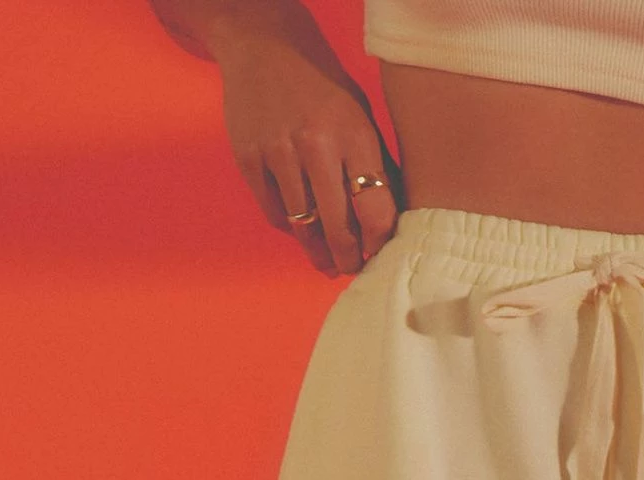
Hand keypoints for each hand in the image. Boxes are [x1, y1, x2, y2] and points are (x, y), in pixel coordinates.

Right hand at [212, 19, 401, 276]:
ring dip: (317, 252)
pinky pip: (275, 212)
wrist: (264, 46)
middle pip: (338, 227)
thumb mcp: (361, 117)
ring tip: (326, 262)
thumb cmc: (324, 89)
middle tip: (350, 269)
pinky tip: (300, 228)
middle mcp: (316, 143)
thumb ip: (377, 166)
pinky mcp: (249, 157)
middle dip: (347, 258)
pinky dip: (290, 227)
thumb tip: (395, 223)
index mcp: (354, 133)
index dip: (378, 244)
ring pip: (303, 226)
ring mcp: (278, 151)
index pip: (374, 209)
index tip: (378, 256)